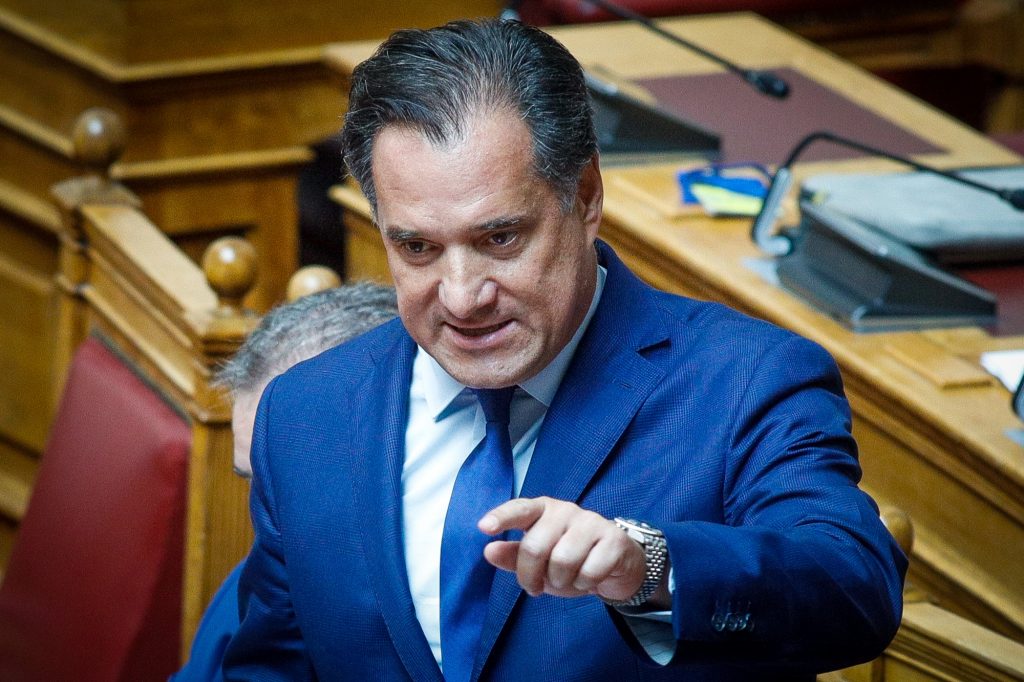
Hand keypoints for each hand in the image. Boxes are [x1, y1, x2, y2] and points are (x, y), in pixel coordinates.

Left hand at [479, 496, 645, 601]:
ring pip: (562, 561)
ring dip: (561, 581)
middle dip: (531, 576)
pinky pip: (589, 571)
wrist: (616, 566)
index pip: (520, 509)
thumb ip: (512, 556)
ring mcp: (592, 522)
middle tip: (535, 588)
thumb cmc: (569, 560)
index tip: (484, 527)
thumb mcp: (538, 562)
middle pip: (535, 546)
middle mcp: (566, 510)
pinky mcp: (613, 539)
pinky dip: (585, 584)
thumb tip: (488, 550)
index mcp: (543, 510)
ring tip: (567, 580)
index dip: (502, 517)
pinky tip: (590, 578)